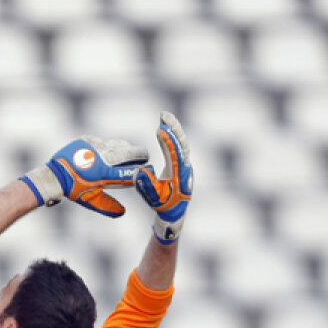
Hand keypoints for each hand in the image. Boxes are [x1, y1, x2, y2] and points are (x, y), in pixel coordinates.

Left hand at [21, 136, 148, 216]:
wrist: (54, 175)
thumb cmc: (74, 190)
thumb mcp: (91, 200)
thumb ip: (107, 205)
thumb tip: (122, 212)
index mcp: (103, 174)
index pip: (127, 172)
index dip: (140, 172)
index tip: (149, 170)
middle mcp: (100, 158)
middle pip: (126, 153)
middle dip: (138, 154)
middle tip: (146, 155)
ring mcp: (93, 146)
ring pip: (115, 144)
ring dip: (125, 148)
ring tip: (130, 151)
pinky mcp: (86, 140)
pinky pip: (102, 141)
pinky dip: (108, 145)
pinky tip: (111, 149)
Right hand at [134, 111, 192, 243]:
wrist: (174, 212)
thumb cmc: (163, 206)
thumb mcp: (153, 198)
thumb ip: (147, 185)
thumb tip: (142, 170)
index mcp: (179, 175)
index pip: (175, 154)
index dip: (168, 141)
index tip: (160, 129)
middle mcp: (185, 167)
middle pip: (182, 143)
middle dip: (173, 128)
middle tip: (164, 115)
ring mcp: (184, 164)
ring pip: (181, 143)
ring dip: (173, 129)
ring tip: (164, 116)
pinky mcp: (181, 163)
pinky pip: (178, 146)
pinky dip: (172, 136)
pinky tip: (164, 128)